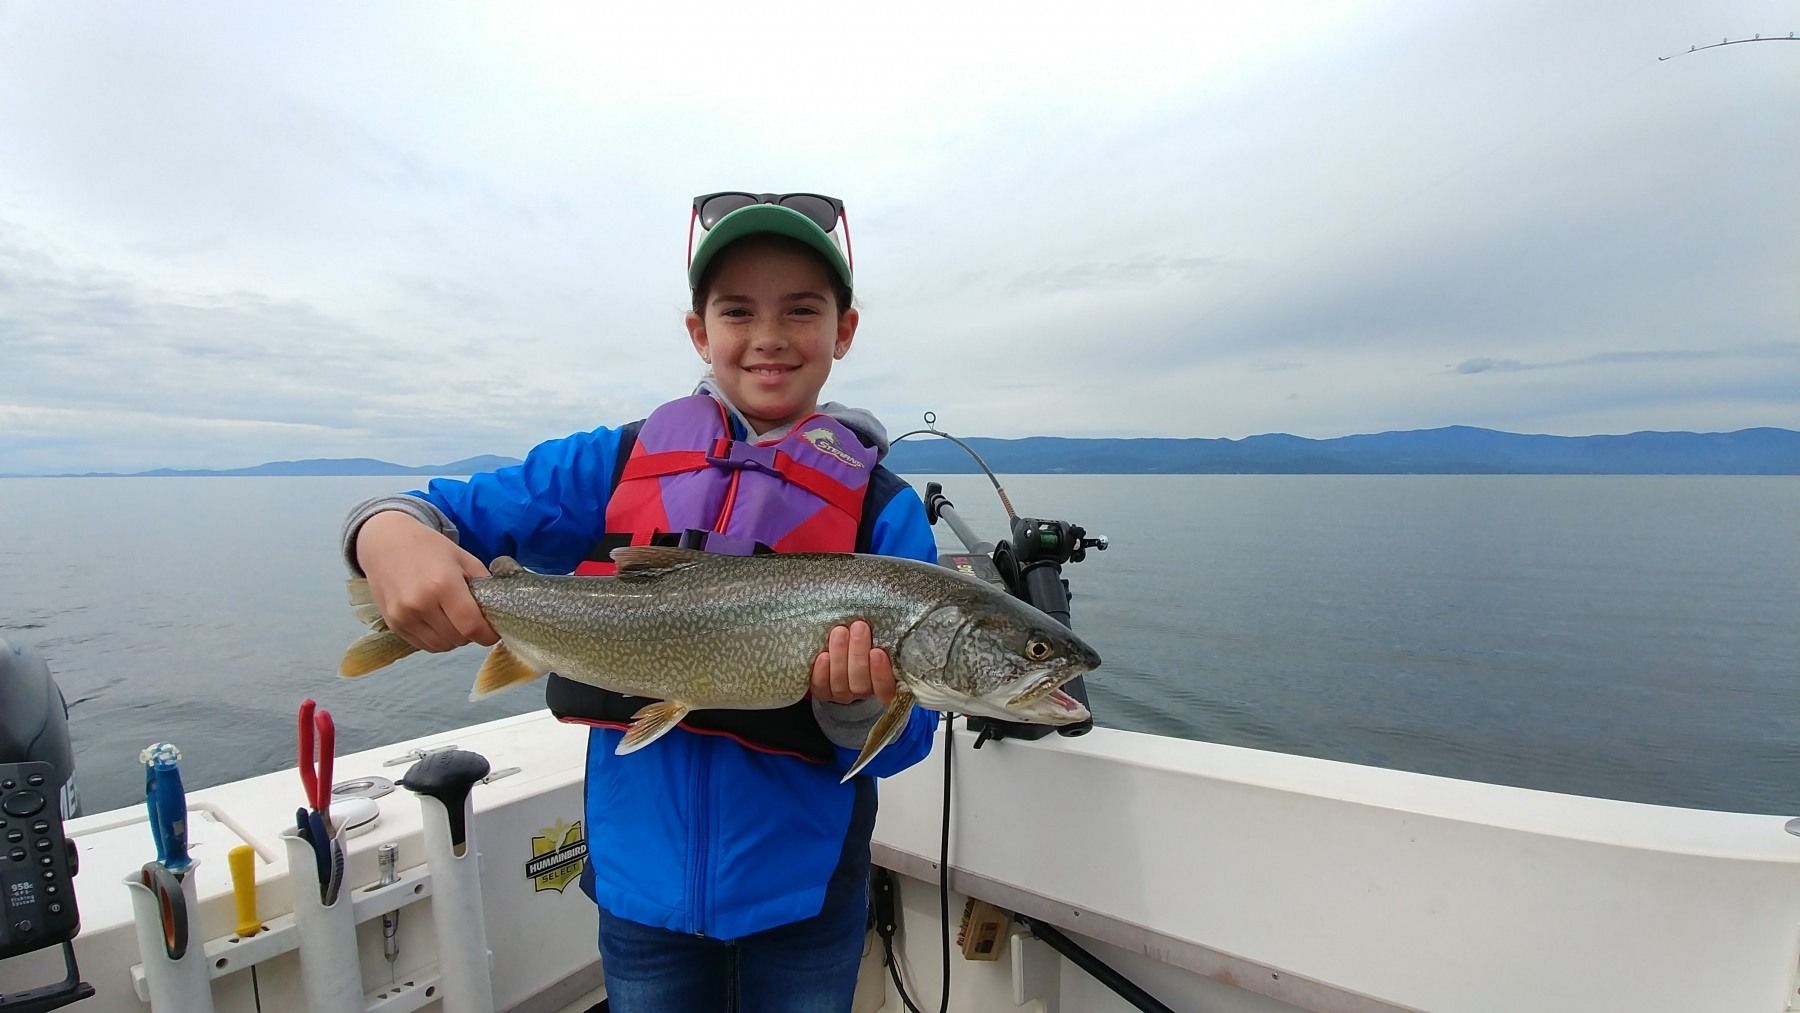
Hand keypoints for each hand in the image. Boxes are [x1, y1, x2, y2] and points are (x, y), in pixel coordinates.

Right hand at [355, 511, 498, 652]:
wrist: (386, 542)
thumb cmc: (429, 548)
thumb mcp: (464, 558)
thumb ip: (483, 585)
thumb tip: (500, 611)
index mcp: (443, 585)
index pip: (471, 626)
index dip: (488, 635)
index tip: (493, 631)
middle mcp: (421, 604)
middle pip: (458, 638)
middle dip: (471, 633)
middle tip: (471, 618)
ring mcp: (404, 617)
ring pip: (442, 646)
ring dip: (453, 638)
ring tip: (453, 619)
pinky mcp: (393, 624)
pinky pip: (423, 645)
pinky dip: (436, 639)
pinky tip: (437, 622)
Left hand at [811, 620, 896, 705]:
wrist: (841, 650)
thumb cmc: (867, 639)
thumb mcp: (880, 637)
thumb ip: (886, 633)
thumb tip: (899, 602)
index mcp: (883, 684)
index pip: (886, 688)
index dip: (881, 674)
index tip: (878, 652)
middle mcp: (863, 692)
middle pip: (861, 683)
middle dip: (858, 655)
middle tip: (859, 627)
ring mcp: (842, 693)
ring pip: (840, 683)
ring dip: (840, 657)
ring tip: (839, 632)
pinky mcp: (822, 691)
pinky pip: (821, 686)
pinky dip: (822, 672)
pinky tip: (823, 655)